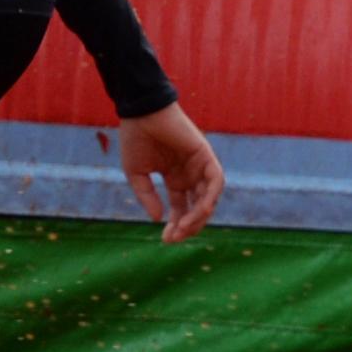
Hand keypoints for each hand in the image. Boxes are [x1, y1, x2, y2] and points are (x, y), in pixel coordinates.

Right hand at [118, 103, 223, 240]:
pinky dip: (210, 196)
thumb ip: (147, 196)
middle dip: (188, 225)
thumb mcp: (136, 173)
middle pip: (197, 208)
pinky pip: (216, 180)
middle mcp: (190, 175)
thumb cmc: (135, 138)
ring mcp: (200, 166)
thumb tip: (158, 219)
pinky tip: (198, 210)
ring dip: (199, 216)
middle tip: (175, 237)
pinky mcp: (206, 155)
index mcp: (175, 178)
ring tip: (184, 227)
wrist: (141, 112)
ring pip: (209, 198)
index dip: (175, 225)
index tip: (166, 240)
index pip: (181, 208)